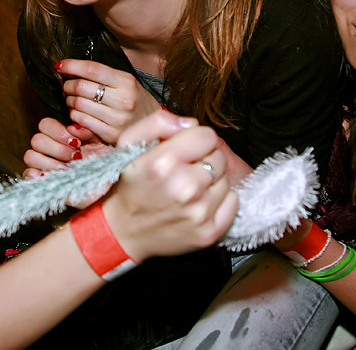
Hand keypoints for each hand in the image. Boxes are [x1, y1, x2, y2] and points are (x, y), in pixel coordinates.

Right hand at [22, 118, 109, 179]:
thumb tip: (73, 128)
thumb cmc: (103, 164)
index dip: (58, 131)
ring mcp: (44, 165)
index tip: (76, 142)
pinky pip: (28, 175)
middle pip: (37, 139)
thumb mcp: (101, 142)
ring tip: (68, 169)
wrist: (107, 187)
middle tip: (76, 157)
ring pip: (30, 156)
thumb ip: (88, 130)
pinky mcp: (42, 182)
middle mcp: (50, 149)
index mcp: (62, 137)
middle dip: (58, 149)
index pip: (45, 125)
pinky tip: (56, 176)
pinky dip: (38, 175)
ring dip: (50, 162)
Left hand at [57, 60, 163, 144]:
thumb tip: (72, 69)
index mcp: (127, 82)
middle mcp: (123, 99)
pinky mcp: (111, 134)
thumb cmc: (136, 101)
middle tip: (67, 86)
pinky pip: (82, 121)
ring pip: (79, 104)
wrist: (154, 126)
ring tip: (73, 100)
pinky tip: (79, 113)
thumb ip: (103, 76)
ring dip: (70, 101)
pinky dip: (75, 116)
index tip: (60, 65)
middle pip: (81, 87)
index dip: (72, 65)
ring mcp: (117, 118)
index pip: (92, 69)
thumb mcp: (126, 83)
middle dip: (68, 85)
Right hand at [102, 110, 238, 261]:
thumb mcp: (128, 143)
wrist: (123, 232)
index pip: (207, 136)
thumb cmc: (128, 185)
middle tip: (183, 171)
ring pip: (225, 179)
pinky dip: (220, 200)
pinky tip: (199, 203)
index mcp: (164, 162)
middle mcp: (184, 187)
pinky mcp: (209, 232)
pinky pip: (233, 202)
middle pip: (218, 157)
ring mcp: (198, 212)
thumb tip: (191, 123)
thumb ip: (158, 123)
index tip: (184, 150)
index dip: (196, 140)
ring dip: (210, 181)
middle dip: (203, 160)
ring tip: (188, 188)